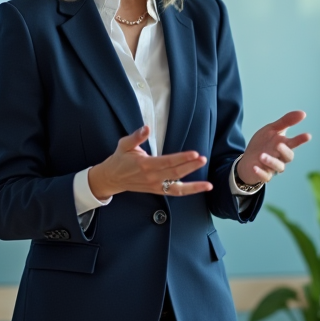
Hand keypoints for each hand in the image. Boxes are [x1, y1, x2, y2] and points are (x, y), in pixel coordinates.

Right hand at [88, 125, 209, 198]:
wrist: (112, 179)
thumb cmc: (120, 159)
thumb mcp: (124, 144)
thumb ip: (136, 137)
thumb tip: (146, 128)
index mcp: (145, 164)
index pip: (167, 161)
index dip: (181, 158)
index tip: (194, 153)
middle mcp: (151, 177)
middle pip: (175, 173)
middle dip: (190, 167)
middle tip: (203, 159)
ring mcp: (155, 186)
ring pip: (177, 188)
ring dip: (193, 186)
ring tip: (208, 185)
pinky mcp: (157, 190)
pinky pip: (175, 192)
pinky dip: (189, 191)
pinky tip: (201, 188)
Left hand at [235, 110, 311, 186]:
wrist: (248, 159)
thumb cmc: (262, 144)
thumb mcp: (272, 129)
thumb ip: (286, 121)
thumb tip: (302, 113)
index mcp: (283, 145)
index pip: (293, 143)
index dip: (300, 140)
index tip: (307, 136)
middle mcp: (280, 157)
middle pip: (288, 156)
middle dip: (285, 151)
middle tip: (279, 144)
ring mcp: (273, 167)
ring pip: (278, 167)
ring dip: (271, 161)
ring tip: (262, 156)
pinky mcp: (263, 175)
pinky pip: (264, 176)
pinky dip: (260, 172)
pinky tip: (255, 167)